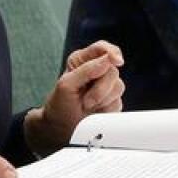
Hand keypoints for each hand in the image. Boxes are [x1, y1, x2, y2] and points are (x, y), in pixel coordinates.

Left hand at [25, 40, 124, 156]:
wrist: (60, 129)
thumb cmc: (59, 105)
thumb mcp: (66, 85)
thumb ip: (87, 69)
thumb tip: (108, 59)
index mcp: (82, 61)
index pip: (102, 48)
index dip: (111, 52)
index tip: (115, 60)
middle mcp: (96, 71)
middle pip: (113, 70)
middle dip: (101, 88)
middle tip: (85, 100)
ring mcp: (106, 86)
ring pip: (119, 86)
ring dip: (102, 100)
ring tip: (87, 105)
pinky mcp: (113, 101)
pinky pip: (119, 102)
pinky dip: (107, 109)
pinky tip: (95, 111)